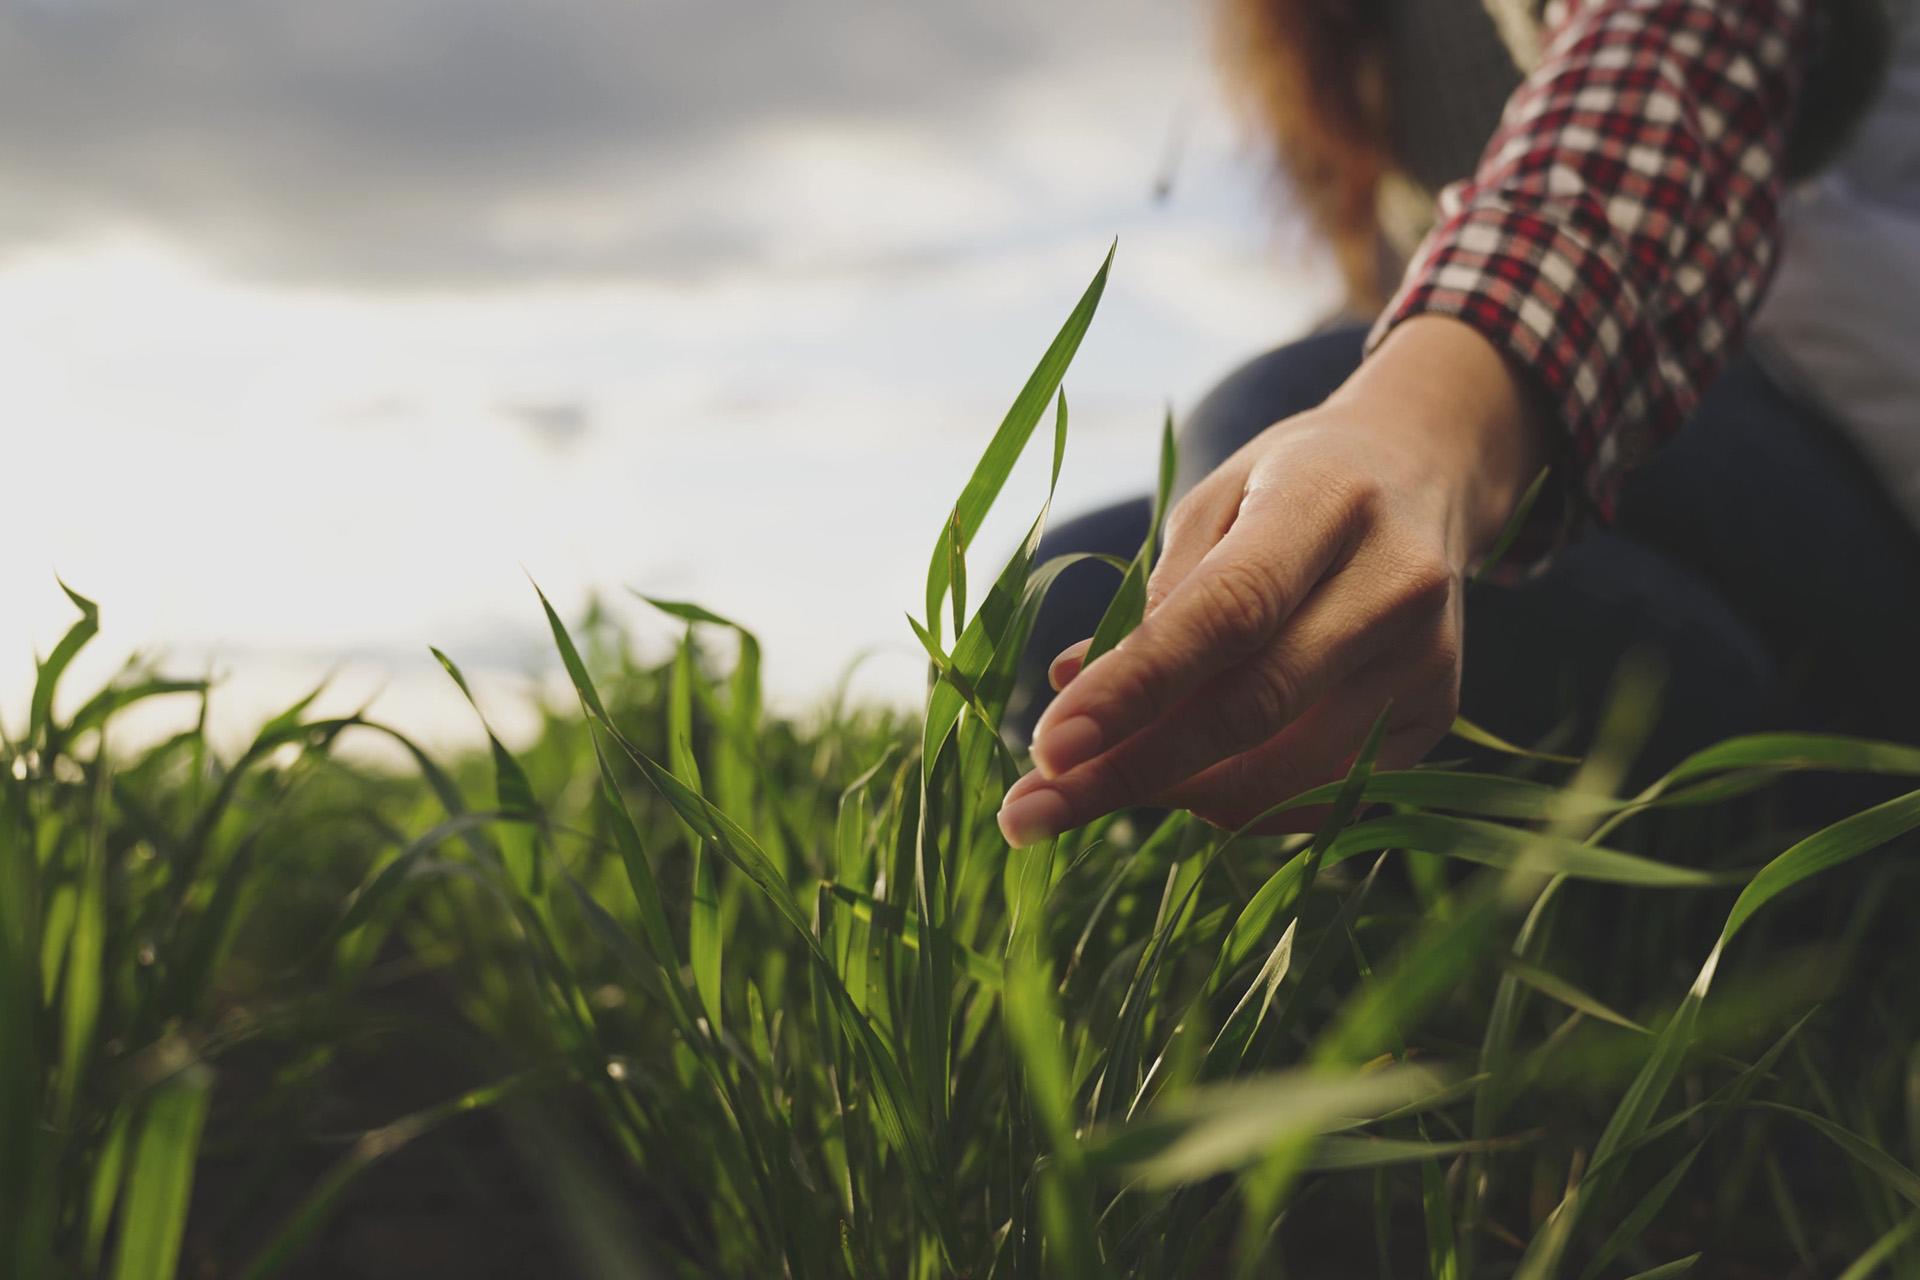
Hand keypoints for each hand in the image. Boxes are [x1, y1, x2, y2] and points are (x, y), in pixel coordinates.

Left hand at [997, 317, 1545, 842]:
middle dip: (1129, 771)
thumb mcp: (1214, 501)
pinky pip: (1320, 795)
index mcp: (1328, 502)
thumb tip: (1070, 692)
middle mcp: (1396, 586)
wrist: (1422, 475)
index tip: (1046, 747)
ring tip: (1090, 789)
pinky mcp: (1438, 716)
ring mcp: (1428, 660)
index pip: (1225, 615)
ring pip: (1285, 772)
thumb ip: (1154, 598)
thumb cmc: (1289, 486)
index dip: (1131, 689)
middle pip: (1253, 708)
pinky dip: (1235, 802)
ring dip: (1172, 795)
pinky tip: (1177, 781)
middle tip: (1029, 813)